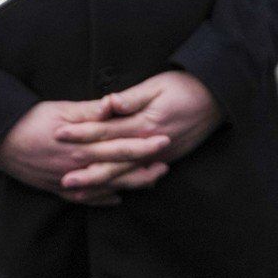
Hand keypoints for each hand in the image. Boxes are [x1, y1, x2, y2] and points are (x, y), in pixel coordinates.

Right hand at [0, 97, 169, 204]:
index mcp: (82, 146)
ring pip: (104, 187)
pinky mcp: (56, 188)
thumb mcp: (63, 109)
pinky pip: (83, 199)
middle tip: (166, 166)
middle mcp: (77, 167)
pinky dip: (101, 200)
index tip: (164, 140)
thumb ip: (92, 111)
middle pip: (117, 170)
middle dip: (143, 169)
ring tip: (151, 182)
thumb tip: (115, 104)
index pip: (120, 147)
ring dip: (128, 186)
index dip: (143, 145)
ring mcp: (67, 181)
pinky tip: (117, 199)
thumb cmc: (31, 120)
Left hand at [53, 70, 221, 191]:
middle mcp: (151, 145)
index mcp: (144, 124)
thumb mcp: (158, 85)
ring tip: (80, 193)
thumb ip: (132, 98)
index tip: (58, 134)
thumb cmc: (187, 86)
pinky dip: (124, 186)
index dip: (81, 133)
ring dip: (102, 184)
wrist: (219, 98)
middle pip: (113, 162)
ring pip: (126, 175)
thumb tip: (108, 103)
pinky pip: (142, 178)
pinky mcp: (168, 158)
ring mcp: (161, 155)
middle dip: (87, 171)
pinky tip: (111, 193)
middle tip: (62, 181)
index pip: (106, 131)